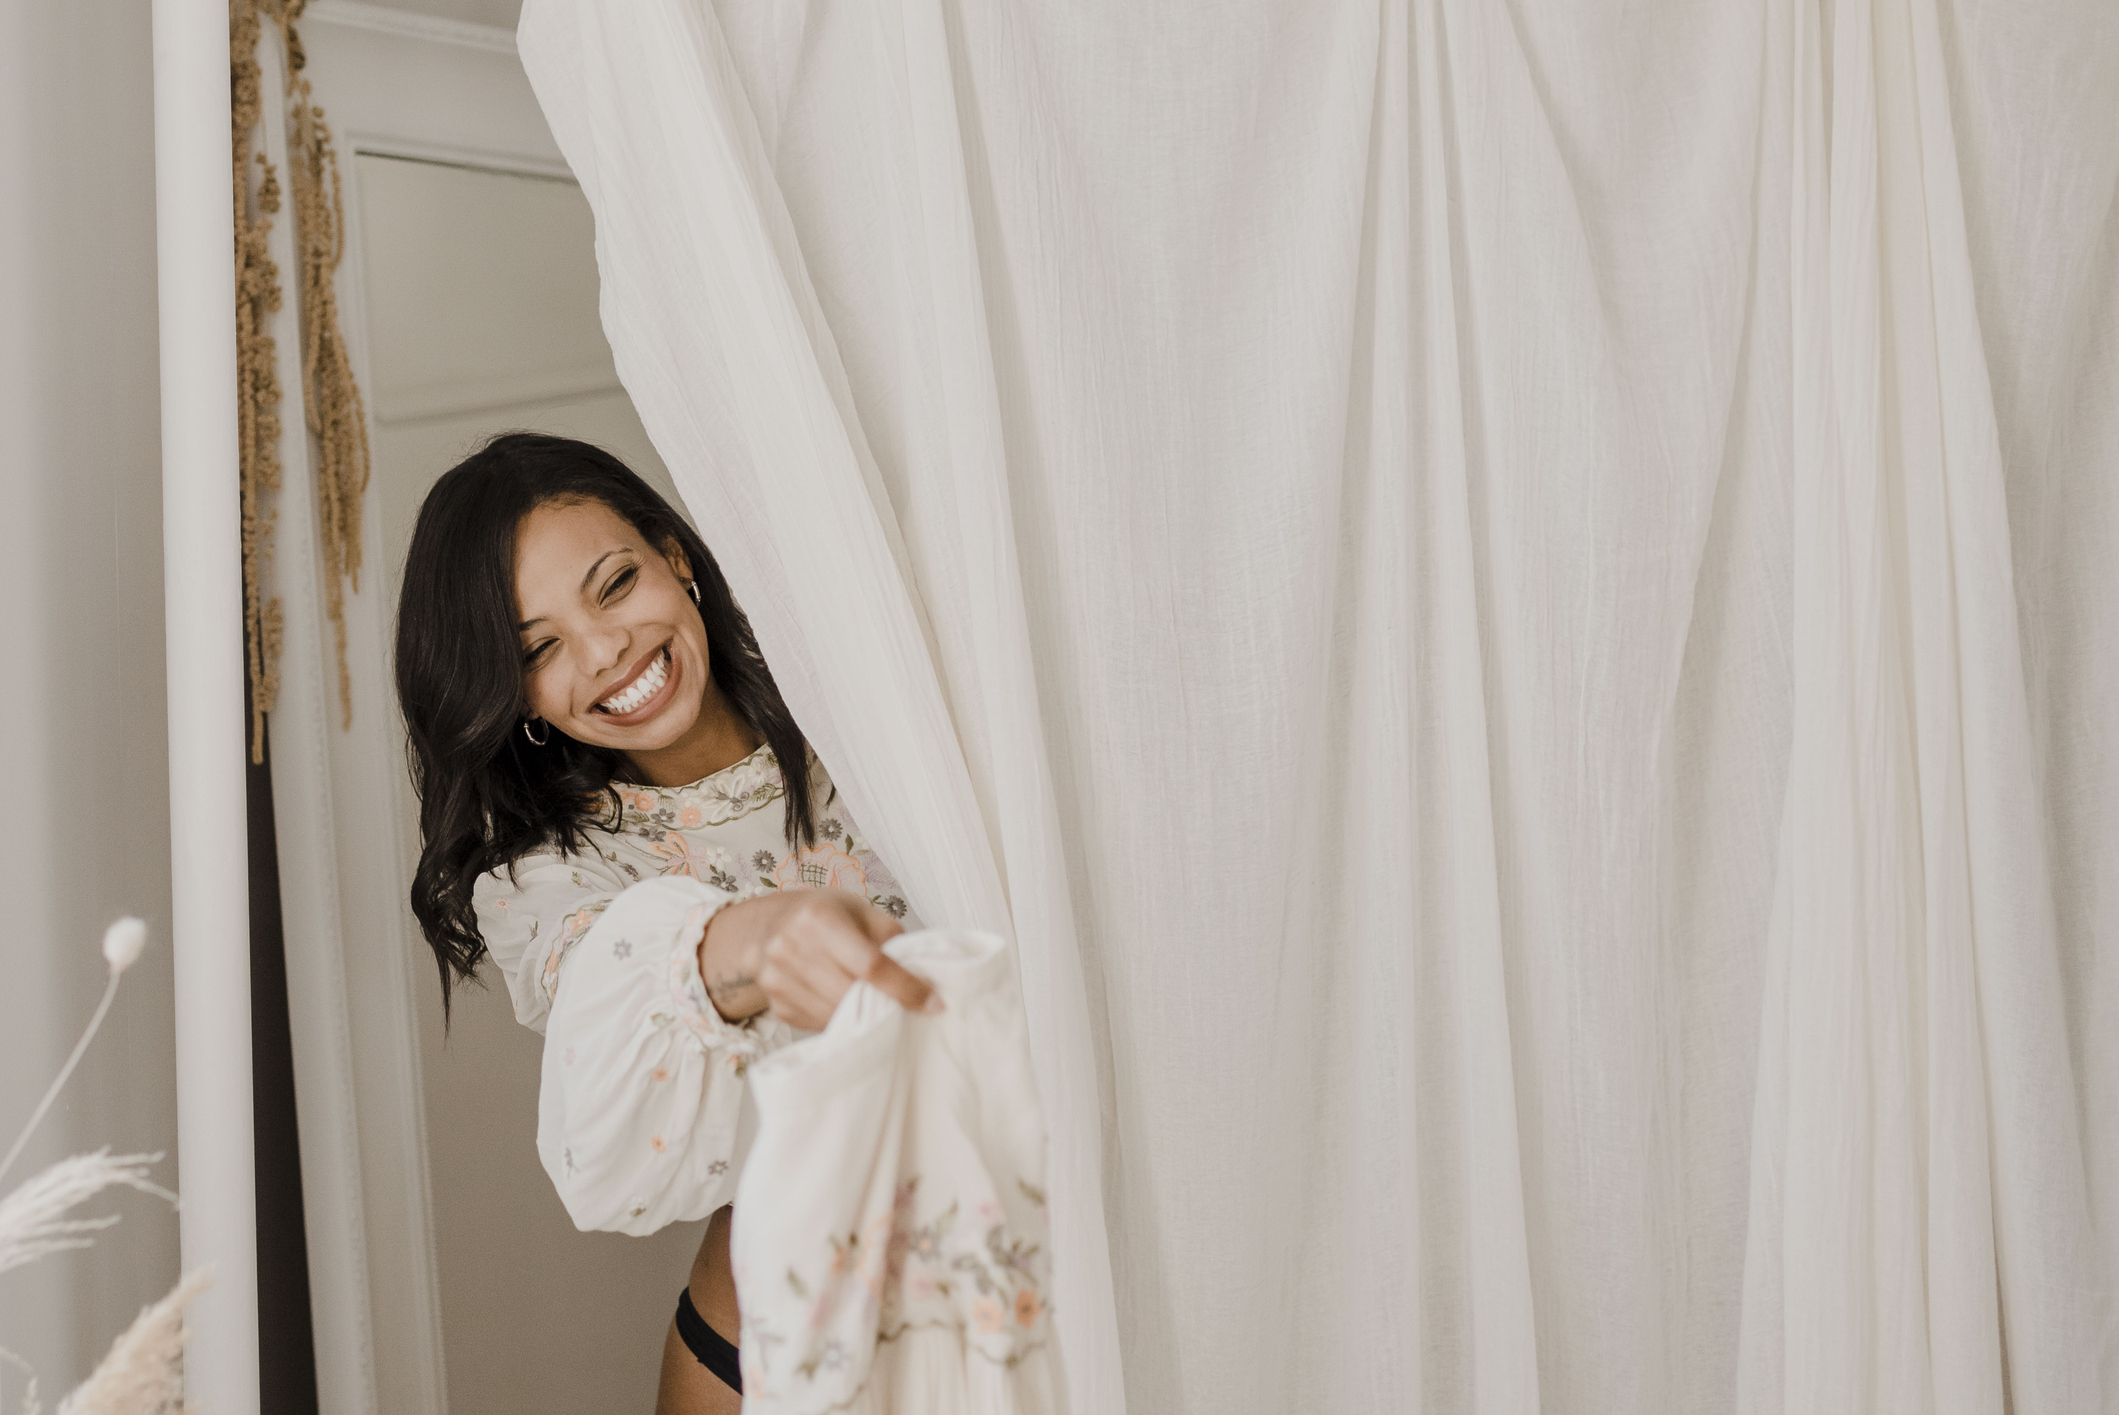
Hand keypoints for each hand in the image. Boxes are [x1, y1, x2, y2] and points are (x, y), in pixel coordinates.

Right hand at [697, 888, 934, 1030]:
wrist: (768, 928)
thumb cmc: (824, 915)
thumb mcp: (859, 911)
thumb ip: (890, 938)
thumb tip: (924, 974)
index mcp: (819, 918)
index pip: (871, 964)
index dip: (906, 988)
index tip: (935, 1004)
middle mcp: (792, 949)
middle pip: (853, 994)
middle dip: (887, 1005)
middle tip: (912, 1008)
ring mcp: (779, 981)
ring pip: (838, 1016)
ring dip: (864, 1017)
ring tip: (878, 1004)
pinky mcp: (778, 1006)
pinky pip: (821, 1024)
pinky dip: (841, 1019)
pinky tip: (845, 1003)